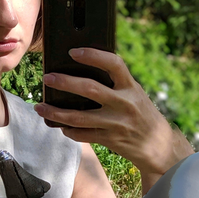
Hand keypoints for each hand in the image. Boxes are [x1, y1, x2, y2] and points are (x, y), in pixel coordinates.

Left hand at [33, 47, 193, 184]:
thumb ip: (116, 84)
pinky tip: (59, 125)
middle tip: (47, 77)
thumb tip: (84, 71)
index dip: (93, 55)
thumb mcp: (135, 94)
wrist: (158, 146)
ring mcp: (116, 123)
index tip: (74, 51)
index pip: (114, 64)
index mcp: (131, 87)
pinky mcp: (110, 140)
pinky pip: (83, 135)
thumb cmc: (142, 114)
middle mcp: (124, 104)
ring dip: (56, 113)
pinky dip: (68, 130)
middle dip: (65, 83)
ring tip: (40, 108)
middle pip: (90, 90)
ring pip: (79, 117)